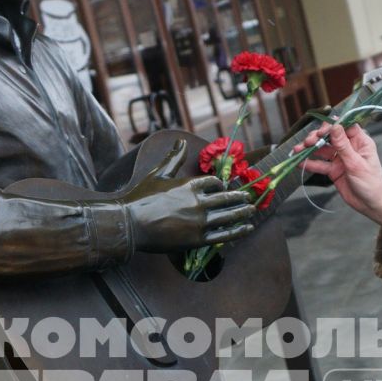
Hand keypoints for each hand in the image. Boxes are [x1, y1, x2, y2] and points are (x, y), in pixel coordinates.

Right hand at [120, 153, 255, 252]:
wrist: (129, 224)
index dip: (222, 185)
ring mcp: (199, 221)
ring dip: (242, 212)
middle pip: (226, 198)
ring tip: (252, 210)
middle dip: (239, 197)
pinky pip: (223, 235)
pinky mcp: (197, 239)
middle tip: (249, 198)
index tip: (225, 187)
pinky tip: (247, 228)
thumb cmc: (140, 198)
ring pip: (228, 215)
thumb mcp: (158, 174)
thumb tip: (181, 141)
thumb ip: (173, 158)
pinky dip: (238, 231)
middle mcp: (198, 202)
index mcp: (190, 185)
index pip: (214, 182)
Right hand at [299, 123, 381, 235]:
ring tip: (297, 150)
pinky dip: (310, 163)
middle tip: (307, 142)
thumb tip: (334, 126)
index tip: (321, 131)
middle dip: (317, 137)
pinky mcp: (334, 170)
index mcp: (360, 142)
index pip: (345, 126)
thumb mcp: (356, 163)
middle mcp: (349, 148)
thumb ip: (343, 145)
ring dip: (310, 149)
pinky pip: (320, 164)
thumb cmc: (371, 183)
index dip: (331, 126)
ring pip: (322, 150)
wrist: (371, 205)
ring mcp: (340, 159)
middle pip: (330, 136)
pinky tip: (299, 163)